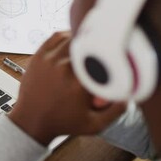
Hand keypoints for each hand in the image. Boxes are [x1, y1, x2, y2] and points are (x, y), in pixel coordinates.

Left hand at [9, 31, 125, 144]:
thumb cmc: (61, 122)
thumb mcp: (94, 124)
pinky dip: (67, 35)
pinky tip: (74, 41)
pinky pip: (56, 36)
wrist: (31, 120)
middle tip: (103, 50)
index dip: (111, 55)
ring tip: (90, 46)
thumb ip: (116, 110)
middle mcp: (64, 68)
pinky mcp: (39, 56)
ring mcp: (50, 60)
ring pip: (73, 37)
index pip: (103, 58)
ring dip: (83, 40)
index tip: (116, 56)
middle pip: (89, 44)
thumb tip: (130, 92)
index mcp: (79, 83)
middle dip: (98, 46)